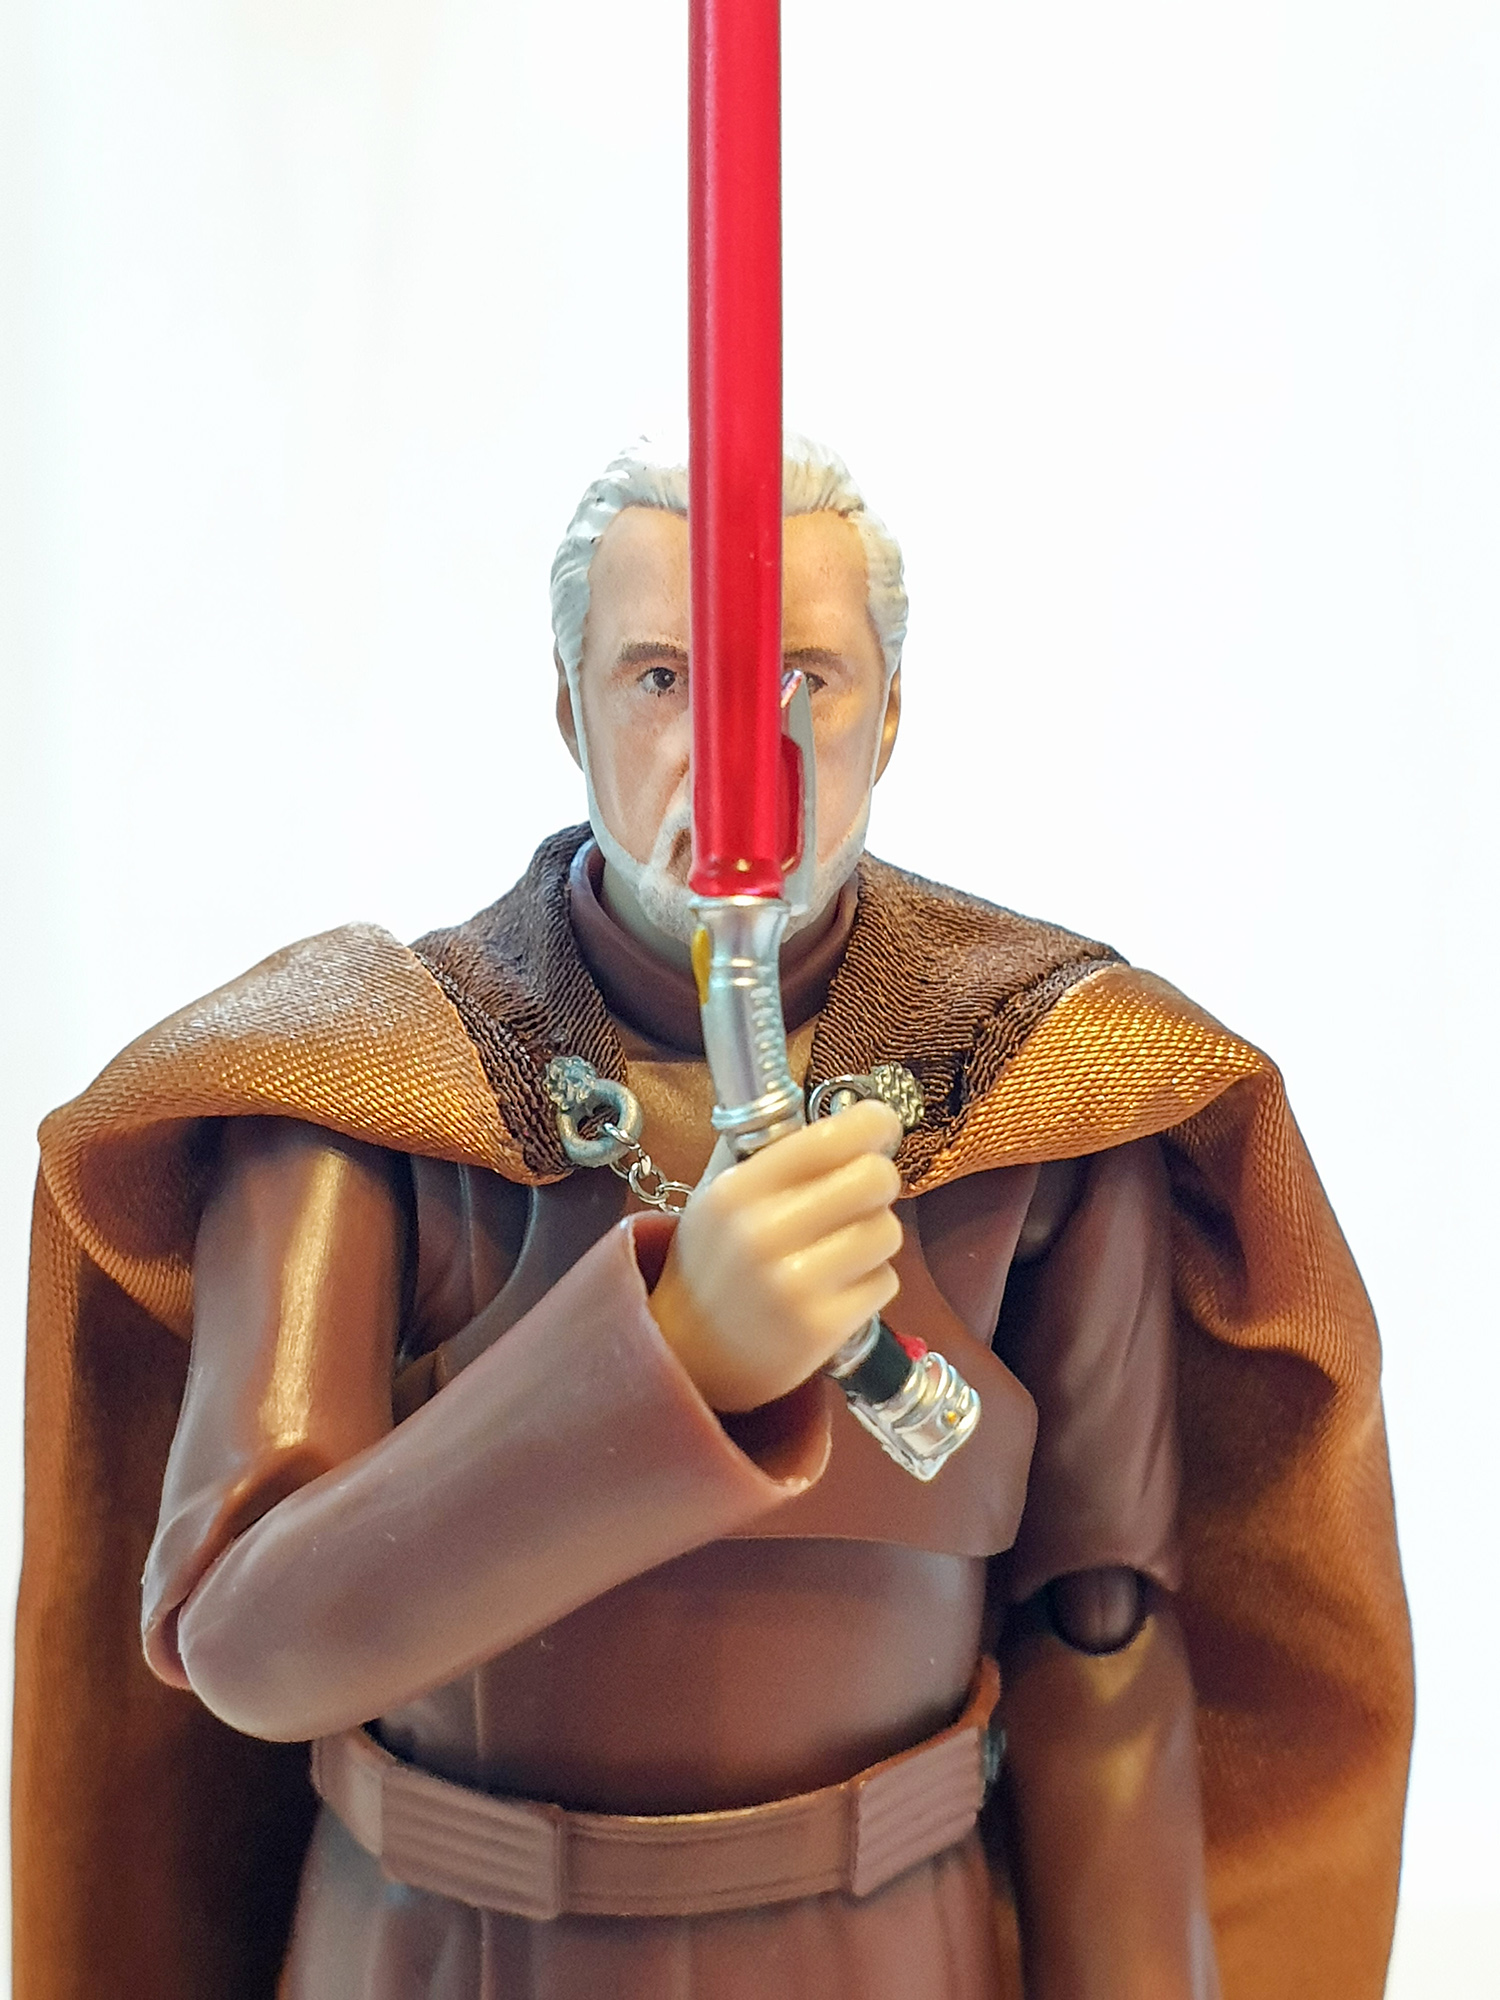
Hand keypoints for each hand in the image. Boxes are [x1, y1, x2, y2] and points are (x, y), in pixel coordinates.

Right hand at [648, 1098, 903, 1411]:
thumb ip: (776, 1157)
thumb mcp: (720, 1200)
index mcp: (739, 1190)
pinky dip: (871, 1282)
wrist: (688, 1357)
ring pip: (887, 1231)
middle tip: (863, 1194)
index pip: (832, 1138)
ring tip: (842, 1248)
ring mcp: (795, 1284)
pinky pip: (885, 1282)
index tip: (879, 1128)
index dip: (873, 1124)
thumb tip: (855, 1118)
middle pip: (875, 1179)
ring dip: (875, 1236)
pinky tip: (837, 1289)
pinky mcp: (822, 1328)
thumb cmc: (713, 1266)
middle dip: (879, 1181)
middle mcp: (765, 1233)